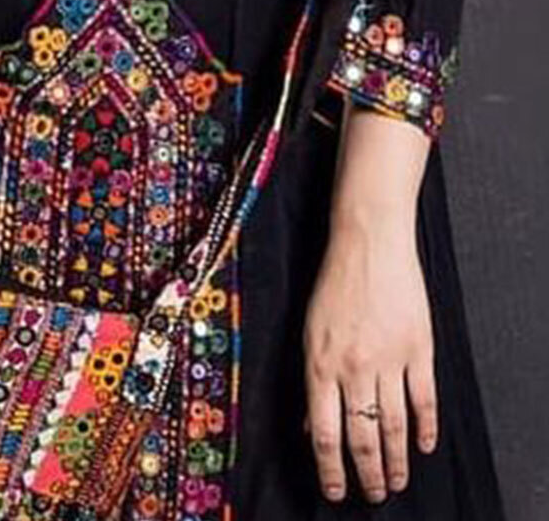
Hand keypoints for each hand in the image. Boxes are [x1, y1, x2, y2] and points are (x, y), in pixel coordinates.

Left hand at [303, 212, 437, 503]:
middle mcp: (353, 367)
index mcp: (319, 364)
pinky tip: (425, 446)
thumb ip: (313, 381)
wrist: (368, 241)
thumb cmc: (334, 283)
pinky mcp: (418, 347)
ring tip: (397, 482)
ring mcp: (388, 358)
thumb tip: (311, 427)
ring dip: (397, 461)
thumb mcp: (310, 331)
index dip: (330, 470)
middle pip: (362, 438)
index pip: (325, 434)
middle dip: (368, 475)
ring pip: (395, 426)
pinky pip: (424, 399)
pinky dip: (426, 428)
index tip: (335, 492)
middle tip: (375, 495)